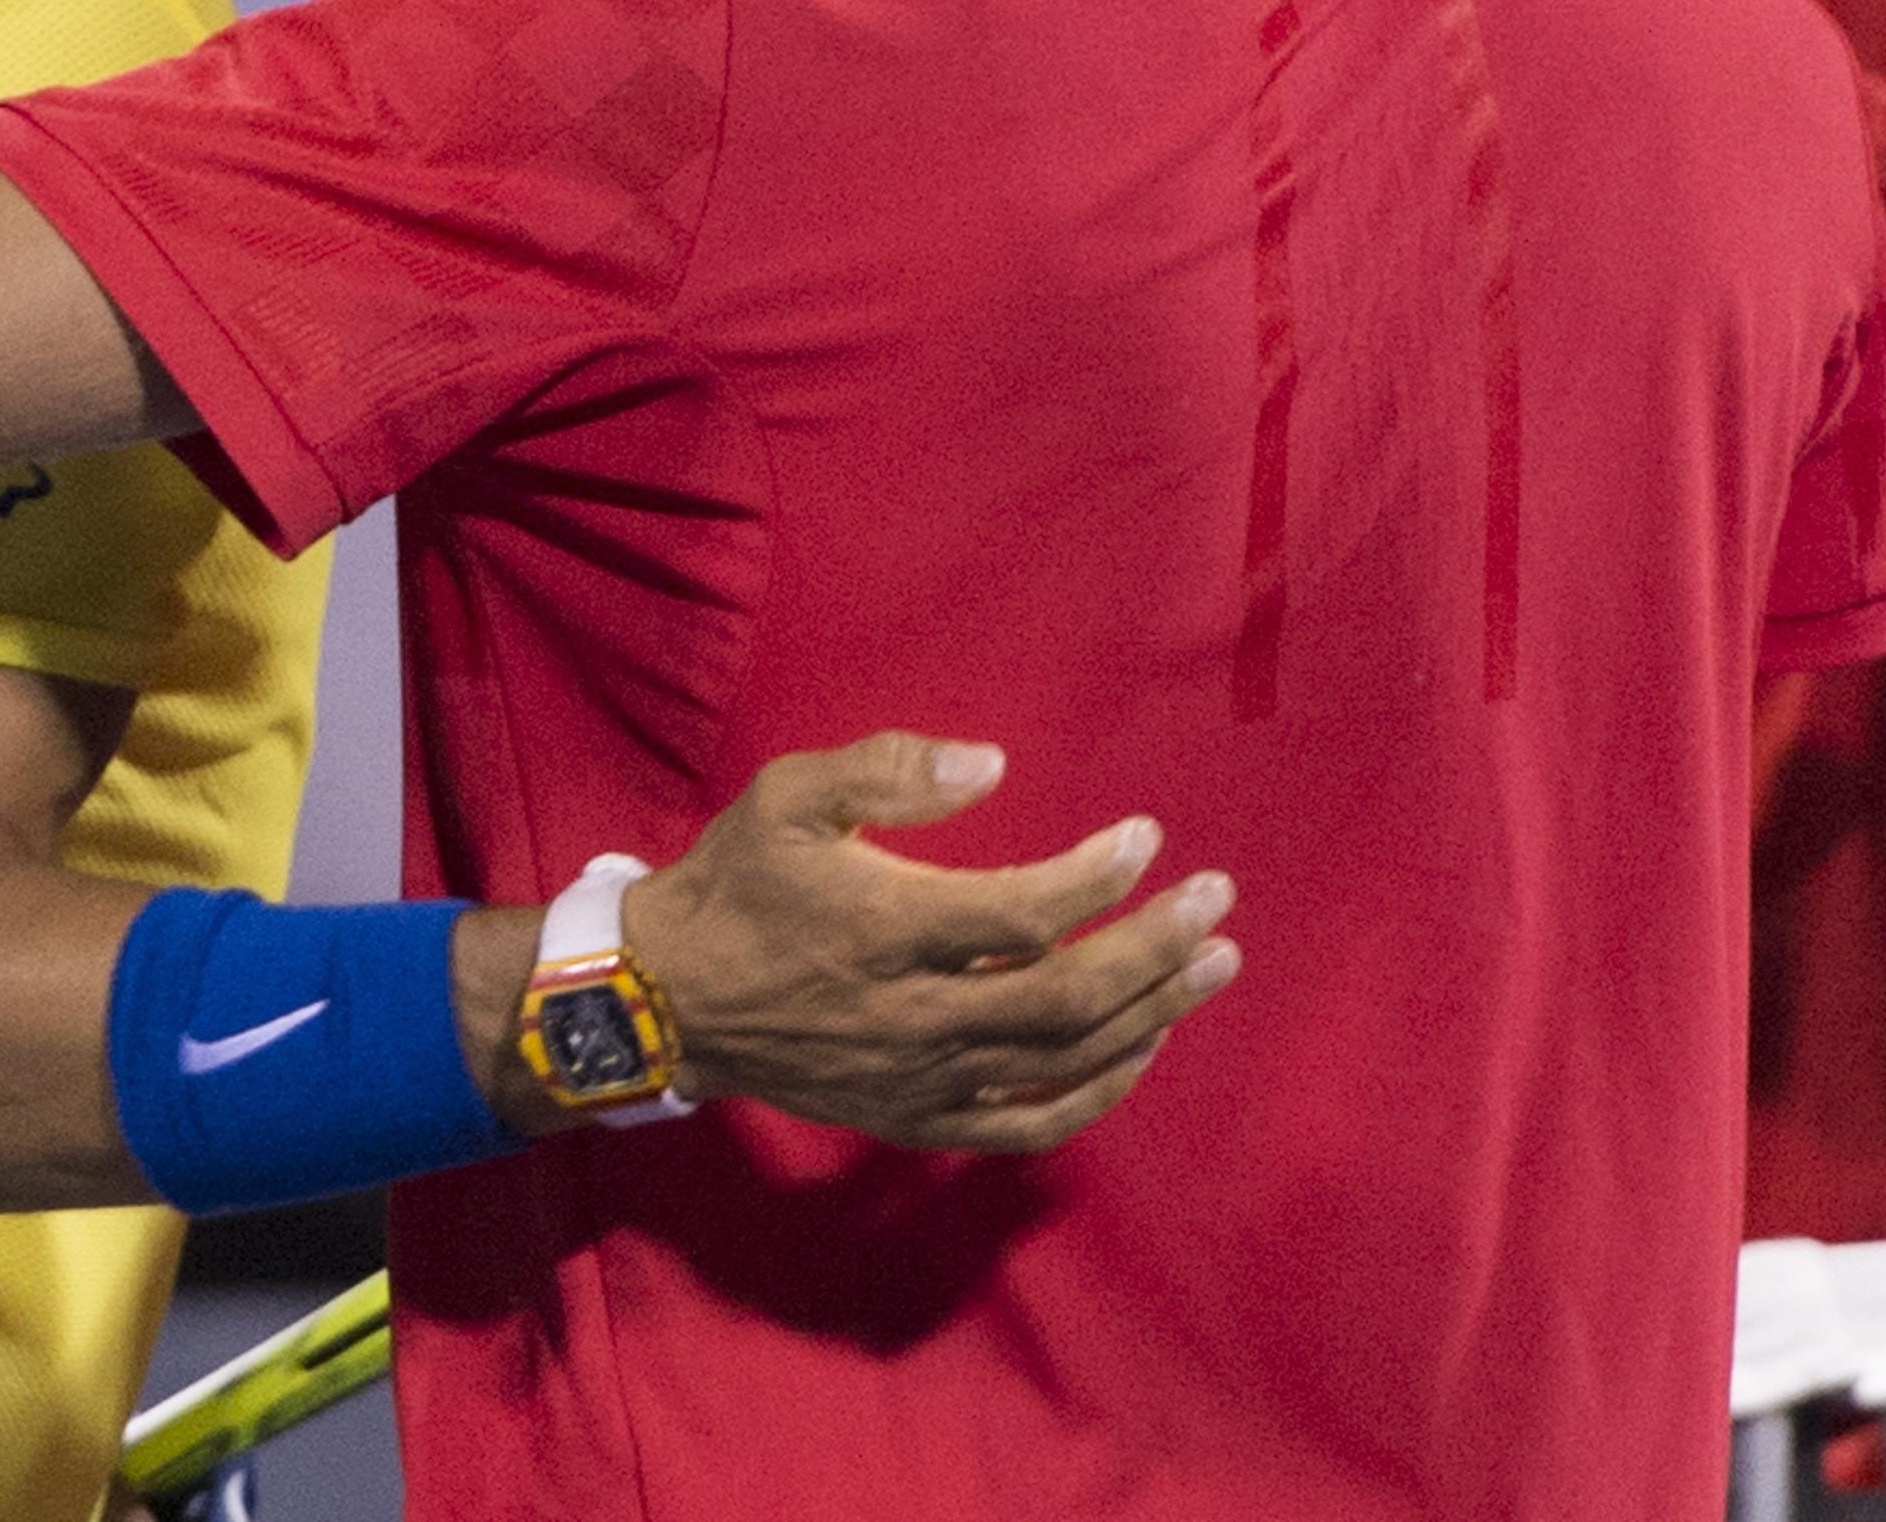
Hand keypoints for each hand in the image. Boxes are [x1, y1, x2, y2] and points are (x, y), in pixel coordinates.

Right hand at [621, 734, 1237, 1154]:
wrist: (667, 1003)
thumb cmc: (736, 885)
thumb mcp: (787, 797)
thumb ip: (887, 770)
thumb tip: (991, 764)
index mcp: (889, 928)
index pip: (1026, 914)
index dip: (1098, 879)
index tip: (1146, 837)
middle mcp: (918, 1014)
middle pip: (1069, 996)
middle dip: (1158, 949)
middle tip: (1218, 903)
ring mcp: (924, 1078)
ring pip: (1063, 1060)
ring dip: (1151, 1013)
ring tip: (1211, 965)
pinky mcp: (919, 1119)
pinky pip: (1029, 1122)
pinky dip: (1098, 1092)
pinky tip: (1142, 1048)